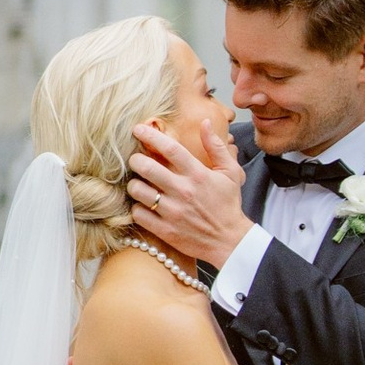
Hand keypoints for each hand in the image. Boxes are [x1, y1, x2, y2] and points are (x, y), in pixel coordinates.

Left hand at [128, 108, 247, 265]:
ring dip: (134, 184)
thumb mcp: (230, 173)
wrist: (230, 242)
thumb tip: (205, 123)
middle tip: (135, 159)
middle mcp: (183, 191)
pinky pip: (138, 214)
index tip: (137, 129)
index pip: (170, 149)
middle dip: (135, 159)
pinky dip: (137, 207)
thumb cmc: (228, 205)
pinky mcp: (165, 230)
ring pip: (138, 190)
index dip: (150, 135)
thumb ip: (216, 146)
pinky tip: (143, 204)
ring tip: (138, 183)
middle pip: (147, 167)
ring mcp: (173, 212)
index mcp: (198, 174)